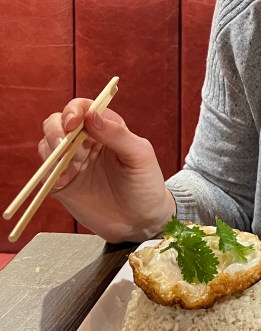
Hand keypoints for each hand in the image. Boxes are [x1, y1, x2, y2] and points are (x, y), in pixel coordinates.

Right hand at [39, 100, 174, 243]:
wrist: (141, 222)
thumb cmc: (146, 184)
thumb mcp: (139, 155)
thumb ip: (117, 134)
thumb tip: (91, 114)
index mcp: (107, 128)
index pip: (83, 108)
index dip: (75, 110)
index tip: (75, 122)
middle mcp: (86, 142)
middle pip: (58, 122)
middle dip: (56, 128)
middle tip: (63, 143)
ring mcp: (72, 162)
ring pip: (47, 143)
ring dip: (51, 148)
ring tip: (67, 164)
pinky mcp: (62, 184)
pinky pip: (45, 171)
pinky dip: (48, 171)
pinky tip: (62, 180)